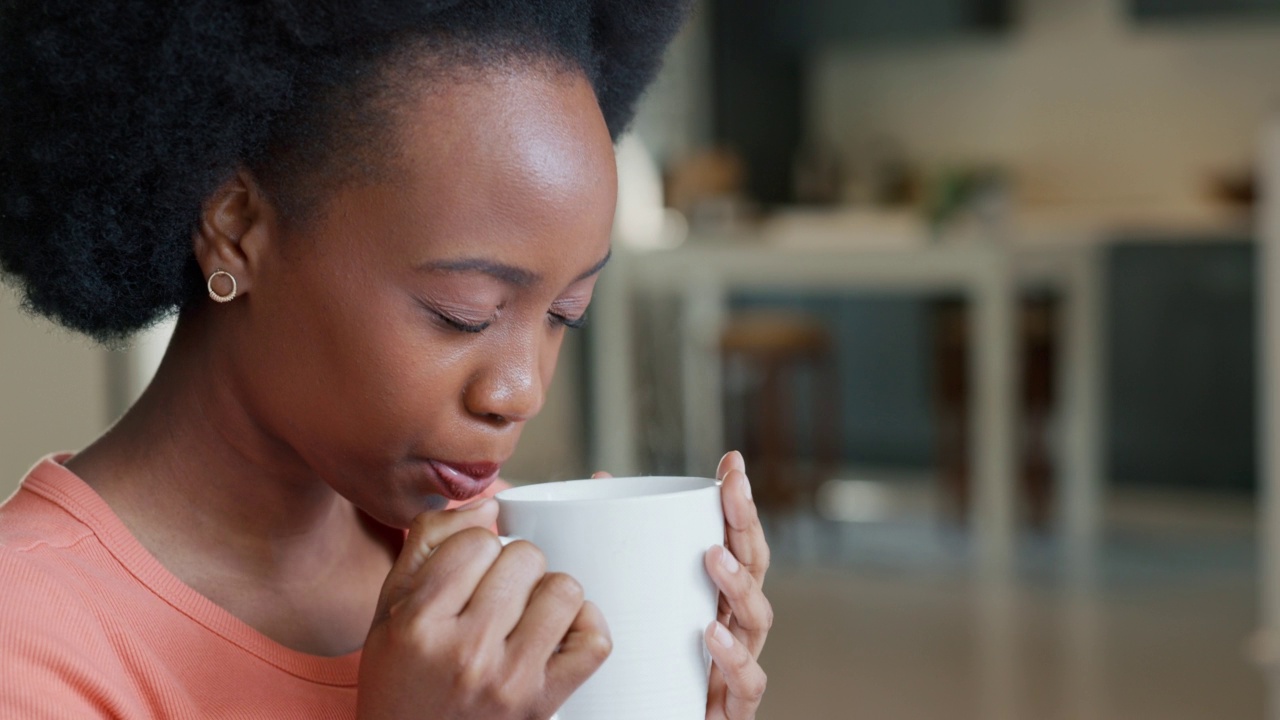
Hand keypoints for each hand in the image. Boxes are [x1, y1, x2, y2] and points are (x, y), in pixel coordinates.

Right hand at [357, 499, 611, 719]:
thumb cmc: (400, 677)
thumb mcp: (389, 608)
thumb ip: (428, 543)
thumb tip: (489, 504)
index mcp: (419, 623)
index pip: (477, 541)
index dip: (478, 547)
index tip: (470, 570)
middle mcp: (465, 651)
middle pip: (525, 558)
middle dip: (515, 566)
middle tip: (499, 593)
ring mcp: (509, 680)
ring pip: (564, 589)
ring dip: (550, 592)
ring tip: (528, 610)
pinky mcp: (543, 703)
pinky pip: (593, 641)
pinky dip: (585, 625)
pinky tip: (560, 630)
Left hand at [591, 452, 770, 718]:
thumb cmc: (638, 672)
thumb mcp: (626, 604)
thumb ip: (614, 549)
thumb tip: (599, 479)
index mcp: (713, 598)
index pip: (736, 542)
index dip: (738, 504)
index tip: (731, 462)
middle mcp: (733, 627)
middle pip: (756, 570)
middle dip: (746, 526)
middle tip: (731, 493)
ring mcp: (736, 668)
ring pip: (756, 620)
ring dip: (738, 584)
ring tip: (712, 557)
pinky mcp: (731, 709)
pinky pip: (746, 683)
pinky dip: (734, 658)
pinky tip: (712, 633)